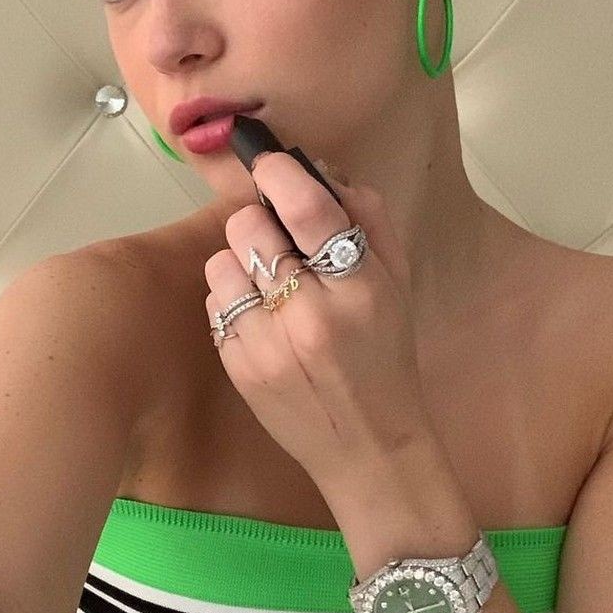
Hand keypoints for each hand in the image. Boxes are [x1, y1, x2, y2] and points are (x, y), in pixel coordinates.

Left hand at [203, 149, 432, 493]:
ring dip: (240, 263)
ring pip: (220, 263)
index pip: (307, 209)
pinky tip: (261, 321)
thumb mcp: (396, 286)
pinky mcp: (238, 368)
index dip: (278, 174)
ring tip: (268, 286)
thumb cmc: (386, 358)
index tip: (268, 166)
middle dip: (256, 223)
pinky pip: (215, 305)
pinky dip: (232, 302)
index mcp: (358, 289)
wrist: (368, 446)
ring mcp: (267, 345)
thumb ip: (368, 222)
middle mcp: (309, 315)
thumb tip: (324, 170)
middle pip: (248, 228)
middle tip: (276, 241)